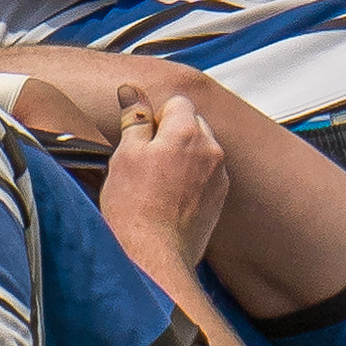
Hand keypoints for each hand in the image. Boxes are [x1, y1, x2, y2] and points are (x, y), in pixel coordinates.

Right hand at [100, 83, 229, 266]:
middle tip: (146, 162)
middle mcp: (211, 150)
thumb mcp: (125, 155)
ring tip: (158, 185)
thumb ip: (134, 118)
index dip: (155, 118)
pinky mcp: (219, 199)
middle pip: (193, 124)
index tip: (141, 140)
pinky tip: (170, 199)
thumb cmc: (134, 207)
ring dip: (183, 158)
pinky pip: (207, 176)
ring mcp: (219, 176)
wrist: (153, 255)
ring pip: (201, 151)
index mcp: (187, 132)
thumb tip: (131, 91)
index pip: (177, 103)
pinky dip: (192, 180)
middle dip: (173, 134)